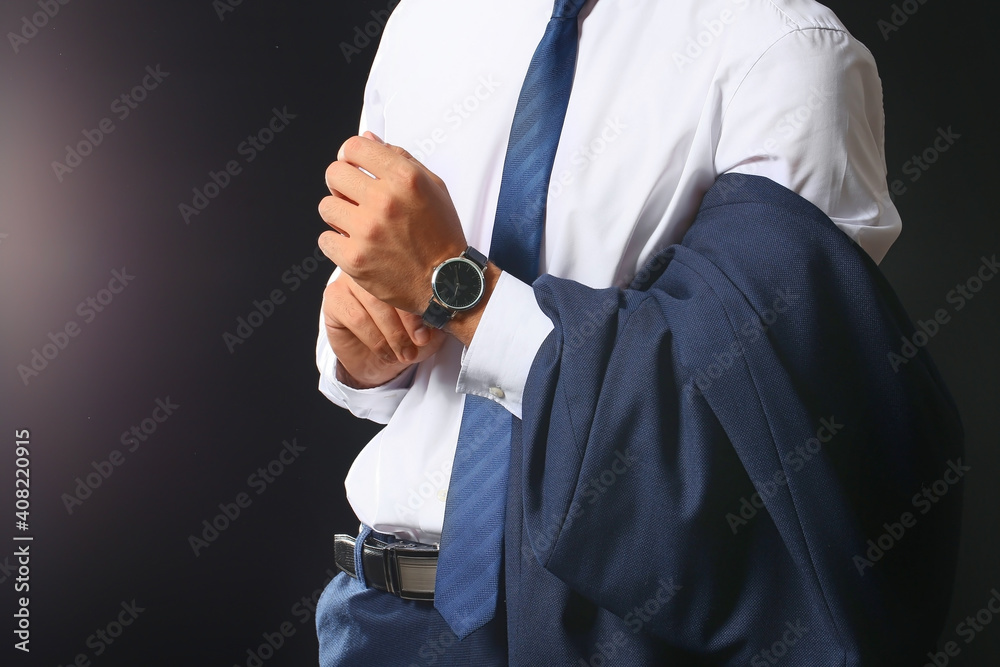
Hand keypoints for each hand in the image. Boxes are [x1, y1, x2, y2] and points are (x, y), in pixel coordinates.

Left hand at [317, 131, 466, 314]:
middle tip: (354, 198)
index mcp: (404, 178)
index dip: (350, 156)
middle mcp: (384, 200)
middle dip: (342, 185)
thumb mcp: (433, 187)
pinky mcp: (355, 258)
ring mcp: (367, 230)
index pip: (353, 147)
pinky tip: (356, 246)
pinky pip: (325, 239)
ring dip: (339, 215)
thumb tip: (369, 138)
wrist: (447, 281)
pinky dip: (337, 244)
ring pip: (326, 206)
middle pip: (334, 173)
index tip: (354, 167)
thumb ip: (400, 158)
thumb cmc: (441, 234)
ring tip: (358, 225)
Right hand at [322, 271, 445, 388]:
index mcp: (398, 259)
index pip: (411, 271)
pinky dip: (375, 339)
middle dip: (409, 318)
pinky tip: (386, 352)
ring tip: (406, 352)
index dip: (423, 298)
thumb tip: (442, 306)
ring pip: (373, 302)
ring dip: (393, 333)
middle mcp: (371, 263)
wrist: (381, 359)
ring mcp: (348, 278)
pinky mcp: (333, 298)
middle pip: (391, 284)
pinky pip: (355, 317)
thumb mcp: (430, 323)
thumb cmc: (407, 334)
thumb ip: (436, 309)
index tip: (435, 322)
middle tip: (421, 341)